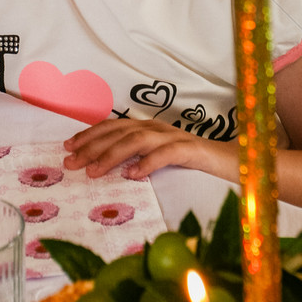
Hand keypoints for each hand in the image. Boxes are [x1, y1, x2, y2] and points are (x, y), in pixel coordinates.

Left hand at [63, 118, 237, 181]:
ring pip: (137, 140)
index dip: (89, 134)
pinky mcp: (191, 150)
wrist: (234, 161)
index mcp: (149, 128)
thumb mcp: (160, 159)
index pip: (114, 126)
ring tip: (94, 171)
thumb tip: (109, 169)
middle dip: (92, 146)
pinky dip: (147, 162)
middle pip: (120, 131)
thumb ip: (138, 158)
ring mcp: (175, 137)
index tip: (67, 147)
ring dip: (112, 154)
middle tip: (71, 162)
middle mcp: (158, 128)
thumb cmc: (194, 163)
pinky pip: (166, 153)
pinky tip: (133, 175)